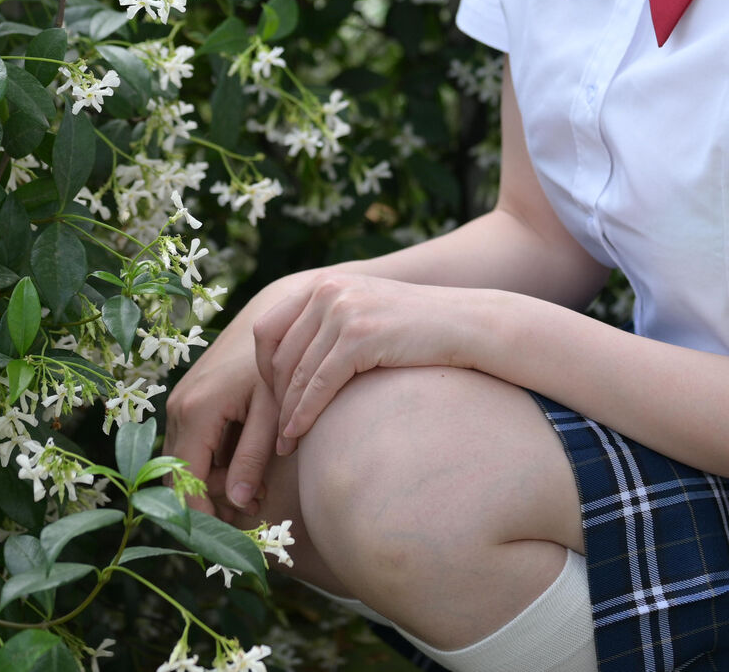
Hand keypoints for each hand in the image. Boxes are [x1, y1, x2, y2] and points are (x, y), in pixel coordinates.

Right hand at [162, 273, 324, 516]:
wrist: (273, 319)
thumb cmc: (279, 366)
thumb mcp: (272, 413)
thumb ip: (254, 457)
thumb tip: (239, 502)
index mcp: (198, 410)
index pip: (186, 479)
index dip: (200, 514)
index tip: (222, 540)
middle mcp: (179, 407)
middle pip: (177, 475)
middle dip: (207, 503)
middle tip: (246, 519)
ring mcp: (180, 402)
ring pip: (182, 462)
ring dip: (210, 484)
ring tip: (254, 494)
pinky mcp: (188, 400)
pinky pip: (191, 445)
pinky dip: (211, 465)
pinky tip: (245, 471)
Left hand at [254, 275, 490, 456]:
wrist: (466, 323)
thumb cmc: (415, 328)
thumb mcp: (363, 314)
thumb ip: (327, 326)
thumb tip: (290, 365)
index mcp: (322, 283)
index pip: (267, 329)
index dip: (263, 369)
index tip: (272, 400)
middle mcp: (327, 290)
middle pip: (277, 355)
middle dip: (273, 398)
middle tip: (275, 433)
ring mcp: (342, 310)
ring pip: (296, 373)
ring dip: (286, 414)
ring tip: (286, 444)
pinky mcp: (359, 336)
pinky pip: (318, 384)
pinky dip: (304, 414)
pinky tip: (300, 435)